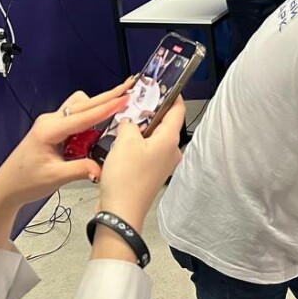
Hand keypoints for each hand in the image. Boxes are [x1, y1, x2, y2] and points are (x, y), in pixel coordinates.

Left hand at [0, 81, 133, 248]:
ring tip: (119, 108)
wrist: (6, 188)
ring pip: (80, 106)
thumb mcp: (55, 177)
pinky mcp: (54, 129)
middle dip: (107, 97)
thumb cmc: (24, 182)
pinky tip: (102, 126)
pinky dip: (91, 118)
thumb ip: (81, 169)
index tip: (124, 99)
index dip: (107, 108)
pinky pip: (76, 117)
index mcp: (49, 130)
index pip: (84, 116)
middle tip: (128, 88)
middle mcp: (50, 122)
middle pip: (84, 103)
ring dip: (98, 107)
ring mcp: (51, 124)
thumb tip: (102, 167)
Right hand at [97, 97, 185, 231]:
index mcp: (170, 140)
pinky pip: (147, 152)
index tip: (166, 86)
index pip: (178, 111)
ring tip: (125, 124)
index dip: (173, 96)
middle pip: (165, 125)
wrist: (120, 212)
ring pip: (155, 139)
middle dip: (151, 113)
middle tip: (136, 104)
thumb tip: (129, 123)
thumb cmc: (126, 178)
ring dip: (141, 130)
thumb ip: (129, 125)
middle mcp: (171, 152)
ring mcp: (163, 164)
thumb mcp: (124, 142)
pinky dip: (137, 145)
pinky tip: (122, 144)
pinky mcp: (152, 174)